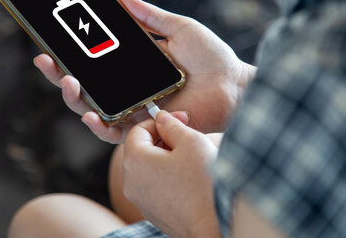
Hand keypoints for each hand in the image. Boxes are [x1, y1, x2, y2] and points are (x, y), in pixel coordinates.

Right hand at [34, 0, 255, 142]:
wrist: (234, 85)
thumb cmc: (212, 57)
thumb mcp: (179, 29)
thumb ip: (150, 17)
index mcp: (134, 65)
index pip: (94, 60)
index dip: (71, 52)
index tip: (52, 39)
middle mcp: (129, 88)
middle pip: (85, 86)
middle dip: (60, 75)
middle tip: (47, 61)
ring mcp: (135, 109)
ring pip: (93, 110)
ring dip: (74, 99)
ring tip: (67, 83)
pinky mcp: (146, 128)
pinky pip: (116, 133)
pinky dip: (100, 127)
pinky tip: (91, 116)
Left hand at [122, 111, 220, 237]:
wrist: (214, 226)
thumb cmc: (203, 183)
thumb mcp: (191, 142)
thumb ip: (172, 126)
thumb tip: (162, 119)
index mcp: (135, 161)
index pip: (137, 131)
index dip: (158, 121)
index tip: (178, 119)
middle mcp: (131, 182)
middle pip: (141, 150)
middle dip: (163, 140)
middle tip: (188, 137)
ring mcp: (141, 201)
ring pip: (149, 169)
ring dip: (167, 159)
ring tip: (192, 160)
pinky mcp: (153, 214)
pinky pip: (156, 187)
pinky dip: (169, 178)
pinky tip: (191, 180)